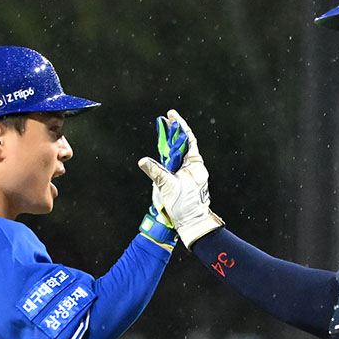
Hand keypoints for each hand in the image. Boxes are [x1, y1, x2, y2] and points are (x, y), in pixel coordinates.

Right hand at [138, 109, 222, 247]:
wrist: (191, 224)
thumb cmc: (185, 206)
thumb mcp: (168, 187)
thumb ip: (155, 172)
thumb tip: (143, 161)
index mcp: (194, 165)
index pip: (187, 139)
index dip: (179, 126)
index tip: (171, 115)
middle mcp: (193, 167)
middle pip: (182, 145)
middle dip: (173, 132)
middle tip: (164, 121)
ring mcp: (188, 175)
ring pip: (178, 155)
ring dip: (170, 144)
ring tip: (162, 133)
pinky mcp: (183, 182)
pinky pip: (175, 166)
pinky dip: (169, 158)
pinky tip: (163, 153)